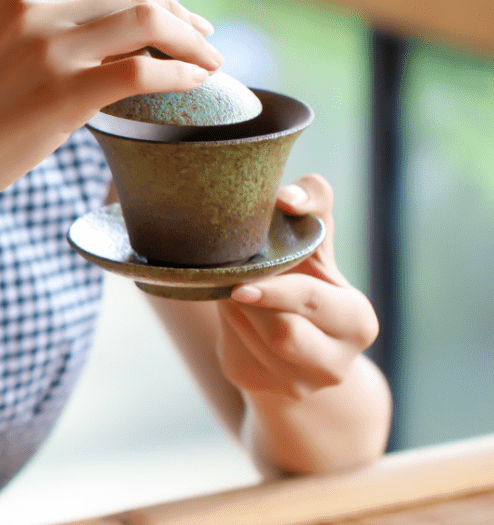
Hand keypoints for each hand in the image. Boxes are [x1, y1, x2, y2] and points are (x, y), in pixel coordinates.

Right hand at [0, 0, 221, 216]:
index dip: (158, 1)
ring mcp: (48, 50)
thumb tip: (132, 40)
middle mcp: (35, 11)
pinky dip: (179, 74)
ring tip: (211, 63)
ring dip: (190, 43)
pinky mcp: (62, 91)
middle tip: (209, 43)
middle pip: (134, 0)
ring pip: (145, 25)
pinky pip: (140, 72)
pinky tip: (197, 82)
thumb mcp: (13, 52)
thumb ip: (60, 34)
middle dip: (182, 20)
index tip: (185, 21)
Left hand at [217, 174, 379, 399]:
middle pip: (281, 334)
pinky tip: (237, 316)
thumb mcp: (314, 237)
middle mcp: (336, 364)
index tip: (240, 283)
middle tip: (234, 280)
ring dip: (235, 313)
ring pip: (254, 345)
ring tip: (236, 290)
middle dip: (251, 304)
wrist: (289, 328)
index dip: (274, 291)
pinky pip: (236, 357)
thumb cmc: (302, 270)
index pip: (310, 303)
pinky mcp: (264, 388)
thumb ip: (314, 201)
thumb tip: (289, 198)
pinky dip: (229, 331)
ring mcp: (300, 384)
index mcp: (358, 321)